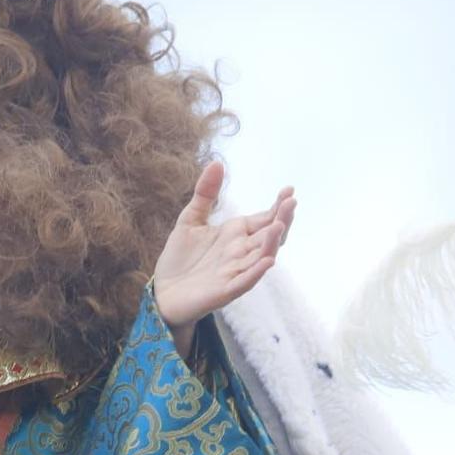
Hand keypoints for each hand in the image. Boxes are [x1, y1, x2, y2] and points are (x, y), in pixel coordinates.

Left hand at [151, 161, 294, 359]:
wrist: (163, 292)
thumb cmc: (179, 259)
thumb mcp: (190, 219)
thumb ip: (205, 194)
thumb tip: (217, 162)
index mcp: (236, 235)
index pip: (264, 219)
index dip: (277, 206)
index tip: (289, 190)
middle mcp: (241, 252)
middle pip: (269, 236)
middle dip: (282, 220)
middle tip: (291, 202)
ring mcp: (235, 272)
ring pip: (261, 257)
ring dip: (272, 243)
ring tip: (279, 225)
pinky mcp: (225, 290)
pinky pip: (245, 281)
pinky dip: (256, 272)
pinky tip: (267, 261)